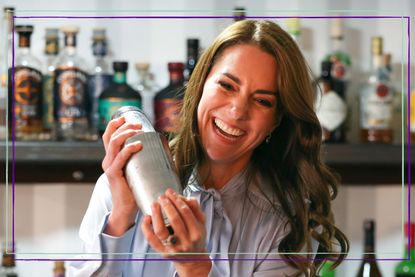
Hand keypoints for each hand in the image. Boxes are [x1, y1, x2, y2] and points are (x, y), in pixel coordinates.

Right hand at [101, 116, 142, 235]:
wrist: (126, 210)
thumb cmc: (135, 190)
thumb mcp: (139, 171)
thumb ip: (147, 161)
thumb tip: (167, 151)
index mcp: (112, 157)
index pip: (109, 136)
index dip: (115, 124)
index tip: (127, 117)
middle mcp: (108, 160)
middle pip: (110, 136)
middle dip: (124, 126)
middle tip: (139, 124)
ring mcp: (110, 167)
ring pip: (114, 144)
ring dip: (126, 134)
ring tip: (139, 130)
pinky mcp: (113, 175)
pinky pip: (119, 159)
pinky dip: (128, 150)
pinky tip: (138, 145)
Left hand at [141, 189, 211, 276]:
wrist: (192, 258)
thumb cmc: (195, 237)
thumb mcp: (201, 223)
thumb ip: (195, 208)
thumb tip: (185, 197)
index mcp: (196, 233)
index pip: (186, 212)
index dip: (177, 200)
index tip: (171, 192)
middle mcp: (186, 242)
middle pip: (175, 220)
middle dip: (167, 205)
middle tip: (162, 196)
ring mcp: (174, 248)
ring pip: (161, 230)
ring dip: (156, 215)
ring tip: (155, 204)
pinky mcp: (163, 252)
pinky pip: (152, 239)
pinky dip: (147, 228)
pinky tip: (147, 218)